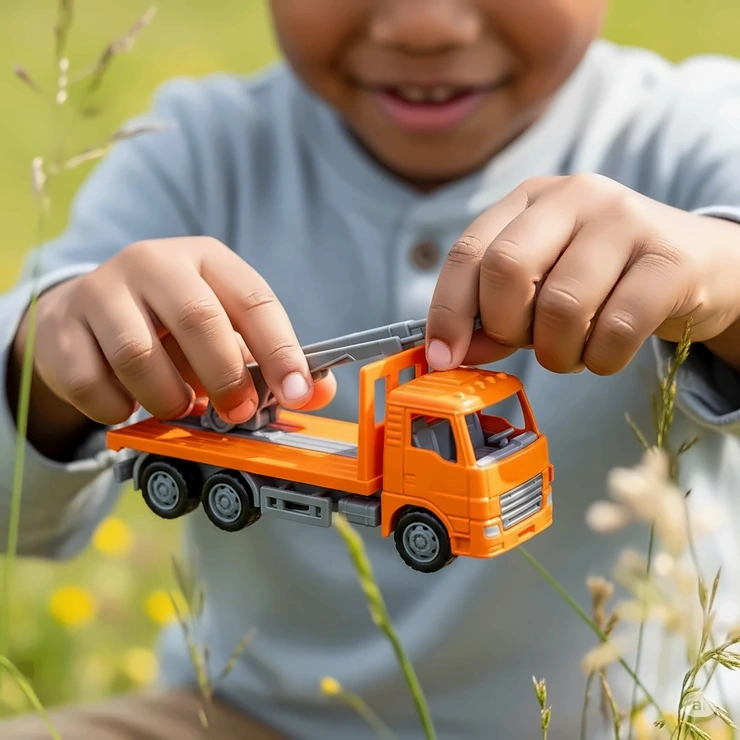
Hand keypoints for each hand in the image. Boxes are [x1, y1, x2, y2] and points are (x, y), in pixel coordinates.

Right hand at [21, 237, 335, 427]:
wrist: (86, 315)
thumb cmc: (170, 325)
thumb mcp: (224, 330)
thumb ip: (269, 361)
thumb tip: (316, 393)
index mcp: (206, 259)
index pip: (254, 300)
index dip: (281, 350)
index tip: (297, 393)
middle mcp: (153, 263)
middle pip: (197, 318)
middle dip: (224, 377)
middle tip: (236, 413)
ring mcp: (101, 290)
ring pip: (138, 354)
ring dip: (168, 398)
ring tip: (178, 406)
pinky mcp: (61, 327)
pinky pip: (92, 383)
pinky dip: (119, 408)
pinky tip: (129, 403)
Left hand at [426, 174, 739, 374]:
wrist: (698, 264)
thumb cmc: (602, 280)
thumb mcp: (538, 288)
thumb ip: (493, 315)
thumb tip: (452, 353)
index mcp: (529, 199)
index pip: (467, 253)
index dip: (446, 312)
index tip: (442, 358)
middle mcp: (574, 196)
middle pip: (506, 269)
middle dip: (507, 327)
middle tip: (528, 344)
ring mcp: (625, 220)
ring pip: (560, 306)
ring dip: (558, 352)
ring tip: (572, 351)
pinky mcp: (670, 258)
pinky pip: (615, 329)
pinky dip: (601, 359)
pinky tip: (606, 352)